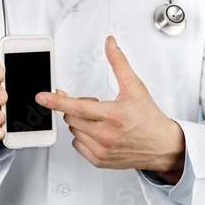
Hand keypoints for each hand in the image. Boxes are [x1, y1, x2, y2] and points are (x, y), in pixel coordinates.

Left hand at [36, 36, 185, 183]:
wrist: (162, 145)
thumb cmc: (149, 118)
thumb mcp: (135, 87)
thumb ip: (119, 63)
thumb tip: (110, 44)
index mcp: (113, 115)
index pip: (77, 107)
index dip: (57, 101)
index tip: (42, 97)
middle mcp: (106, 135)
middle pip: (71, 118)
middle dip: (77, 107)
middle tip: (94, 104)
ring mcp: (102, 150)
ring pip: (73, 131)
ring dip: (80, 122)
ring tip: (100, 119)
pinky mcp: (100, 160)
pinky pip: (77, 145)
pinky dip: (82, 137)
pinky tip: (98, 132)